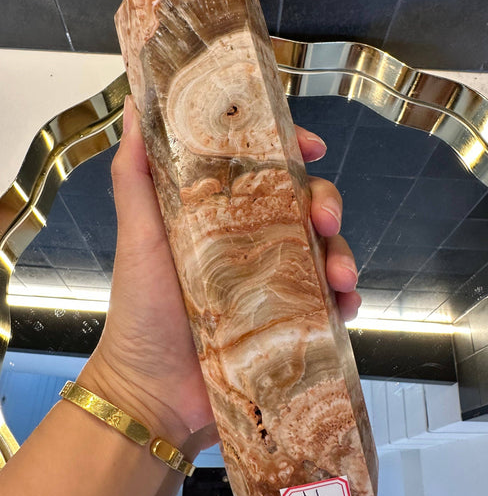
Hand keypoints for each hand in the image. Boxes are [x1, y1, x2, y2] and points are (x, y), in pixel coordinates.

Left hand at [79, 97, 360, 455]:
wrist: (152, 393)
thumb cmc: (142, 310)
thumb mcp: (137, 235)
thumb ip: (136, 173)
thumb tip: (135, 102)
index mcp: (222, 216)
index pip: (264, 170)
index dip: (292, 151)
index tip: (312, 146)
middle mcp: (253, 244)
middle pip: (304, 207)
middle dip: (327, 204)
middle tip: (326, 220)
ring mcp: (274, 284)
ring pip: (324, 252)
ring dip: (343, 255)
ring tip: (340, 278)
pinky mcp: (289, 323)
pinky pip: (329, 304)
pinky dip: (344, 301)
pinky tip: (344, 306)